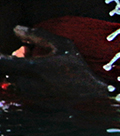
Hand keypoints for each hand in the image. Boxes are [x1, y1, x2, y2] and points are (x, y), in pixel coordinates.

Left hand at [0, 25, 114, 104]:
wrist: (94, 98)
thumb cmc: (80, 70)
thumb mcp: (64, 46)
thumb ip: (38, 35)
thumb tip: (17, 29)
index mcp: (31, 68)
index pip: (0, 62)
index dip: (0, 58)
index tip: (6, 55)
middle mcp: (25, 85)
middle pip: (4, 72)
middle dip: (11, 63)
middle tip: (27, 57)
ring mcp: (27, 97)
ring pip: (11, 82)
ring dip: (18, 74)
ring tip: (39, 70)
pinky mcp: (31, 107)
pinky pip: (19, 93)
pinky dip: (25, 85)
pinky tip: (43, 82)